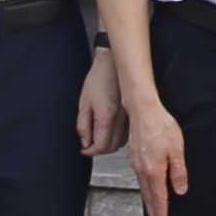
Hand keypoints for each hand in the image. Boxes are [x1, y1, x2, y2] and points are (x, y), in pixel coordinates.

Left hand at [74, 44, 124, 158]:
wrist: (113, 64)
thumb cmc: (98, 79)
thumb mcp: (84, 103)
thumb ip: (83, 125)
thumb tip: (85, 141)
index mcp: (106, 118)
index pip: (100, 146)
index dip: (90, 151)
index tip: (84, 149)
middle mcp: (120, 120)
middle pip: (112, 147)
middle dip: (99, 150)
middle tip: (89, 144)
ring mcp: (128, 117)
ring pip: (121, 143)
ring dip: (110, 145)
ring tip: (99, 138)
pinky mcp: (132, 114)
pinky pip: (127, 134)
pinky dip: (119, 138)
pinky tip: (111, 132)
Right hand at [126, 94, 188, 215]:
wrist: (143, 111)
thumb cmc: (161, 126)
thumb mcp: (176, 149)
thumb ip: (178, 172)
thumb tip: (180, 190)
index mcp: (154, 171)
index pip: (158, 199)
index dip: (161, 214)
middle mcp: (142, 170)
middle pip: (148, 197)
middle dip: (153, 213)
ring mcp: (136, 164)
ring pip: (143, 188)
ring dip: (148, 202)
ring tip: (153, 212)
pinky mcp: (134, 157)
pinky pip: (139, 179)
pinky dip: (144, 189)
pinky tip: (147, 189)